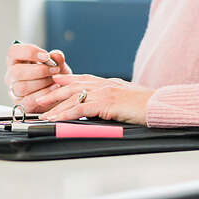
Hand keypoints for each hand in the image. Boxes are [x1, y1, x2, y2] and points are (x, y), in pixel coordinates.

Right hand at [4, 41, 69, 111]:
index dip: (29, 52)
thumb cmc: (53, 78)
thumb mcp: (58, 66)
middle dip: (39, 71)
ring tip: (55, 81)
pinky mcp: (21, 104)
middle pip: (16, 71)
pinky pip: (29, 100)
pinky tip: (53, 88)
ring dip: (42, 83)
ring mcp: (14, 91)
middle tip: (54, 70)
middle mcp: (11, 76)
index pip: (13, 52)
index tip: (46, 56)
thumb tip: (57, 55)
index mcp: (16, 61)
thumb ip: (57, 60)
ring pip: (21, 87)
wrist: (58, 96)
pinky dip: (44, 93)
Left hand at [34, 74, 153, 124]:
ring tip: (42, 114)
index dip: (66, 81)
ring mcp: (104, 92)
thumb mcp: (126, 100)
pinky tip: (56, 119)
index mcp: (108, 83)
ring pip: (73, 98)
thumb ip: (112, 101)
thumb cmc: (146, 106)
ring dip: (55, 107)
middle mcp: (103, 84)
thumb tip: (104, 108)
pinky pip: (80, 109)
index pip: (82, 79)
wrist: (159, 105)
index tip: (52, 83)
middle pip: (72, 87)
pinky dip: (66, 114)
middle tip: (39, 100)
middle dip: (54, 94)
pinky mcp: (106, 103)